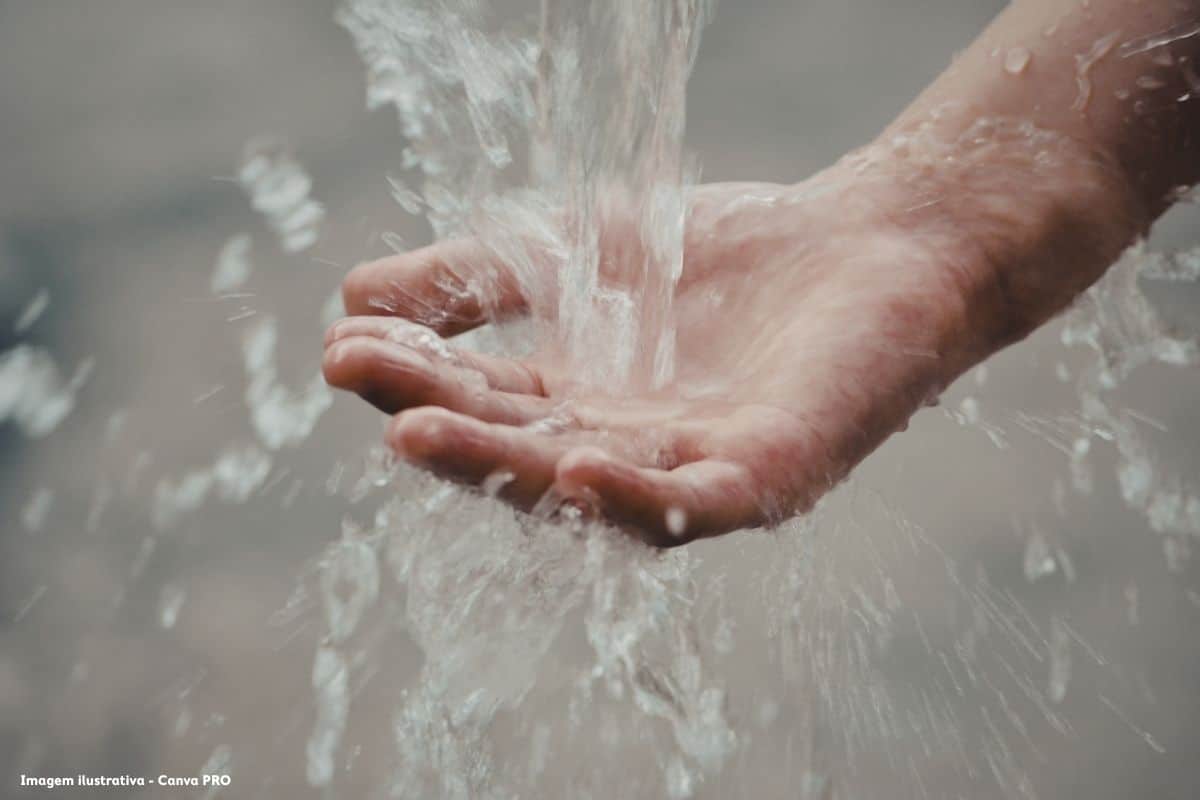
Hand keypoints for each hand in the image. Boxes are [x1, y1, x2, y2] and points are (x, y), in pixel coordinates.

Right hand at [323, 154, 1028, 545]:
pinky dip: (642, 496)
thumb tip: (352, 295)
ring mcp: (697, 471)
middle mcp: (629, 455)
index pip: (481, 401)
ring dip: (507, 466)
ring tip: (421, 432)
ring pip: (591, 488)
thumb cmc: (735, 252)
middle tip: (364, 386)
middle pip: (520, 450)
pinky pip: (702, 502)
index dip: (414, 376)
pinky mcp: (773, 473)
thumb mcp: (581, 252)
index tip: (343, 342)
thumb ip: (481, 277)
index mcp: (583, 408)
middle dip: (440, 422)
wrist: (880, 237)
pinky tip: (582, 467)